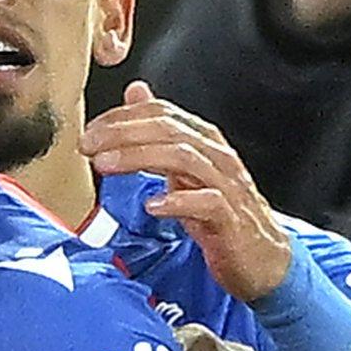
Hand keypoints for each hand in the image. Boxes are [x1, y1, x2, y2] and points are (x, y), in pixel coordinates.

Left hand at [81, 82, 292, 301]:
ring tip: (105, 167)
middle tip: (87, 144)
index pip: (162, 113)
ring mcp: (228, 186)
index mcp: (204, 142)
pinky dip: (177, 201)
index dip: (122, 117)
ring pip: (185, 158)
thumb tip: (135, 91)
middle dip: (123, 133)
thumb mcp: (184, 168)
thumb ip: (159, 133)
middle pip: (169, 130)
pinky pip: (208, 202)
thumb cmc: (220, 214)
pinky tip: (151, 206)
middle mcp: (217, 157)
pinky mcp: (233, 219)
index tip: (89, 130)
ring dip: (139, 158)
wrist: (262, 259)